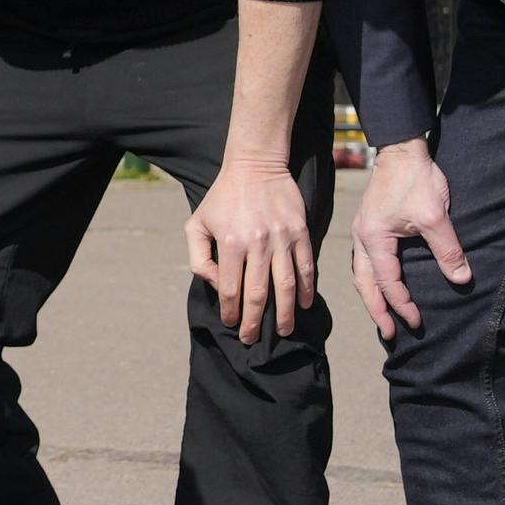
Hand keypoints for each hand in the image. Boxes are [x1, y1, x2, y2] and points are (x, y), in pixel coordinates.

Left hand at [185, 154, 313, 344]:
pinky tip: (304, 304)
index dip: (230, 312)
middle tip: (251, 339)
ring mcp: (282, 238)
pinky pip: (306, 267)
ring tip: (282, 330)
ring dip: (284, 313)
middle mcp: (257, 243)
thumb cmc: (222, 198)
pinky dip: (307, 289)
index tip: (230, 324)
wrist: (255, 165)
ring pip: (286, 285)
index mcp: (230, 242)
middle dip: (254, 322)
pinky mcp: (300, 232)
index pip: (231, 289)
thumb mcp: (197, 224)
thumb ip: (199, 258)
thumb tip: (218, 286)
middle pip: (258, 294)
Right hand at [347, 137, 471, 337]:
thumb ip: (447, 249)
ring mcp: (363, 232)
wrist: (402, 150)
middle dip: (376, 311)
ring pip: (362, 274)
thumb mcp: (435, 216)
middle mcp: (363, 238)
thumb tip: (461, 278)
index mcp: (374, 239)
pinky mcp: (369, 226)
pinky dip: (372, 280)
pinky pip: (366, 262)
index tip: (417, 322)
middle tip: (389, 334)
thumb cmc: (416, 180)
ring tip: (383, 316)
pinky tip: (381, 285)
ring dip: (372, 297)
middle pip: (365, 284)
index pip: (387, 282)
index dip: (402, 305)